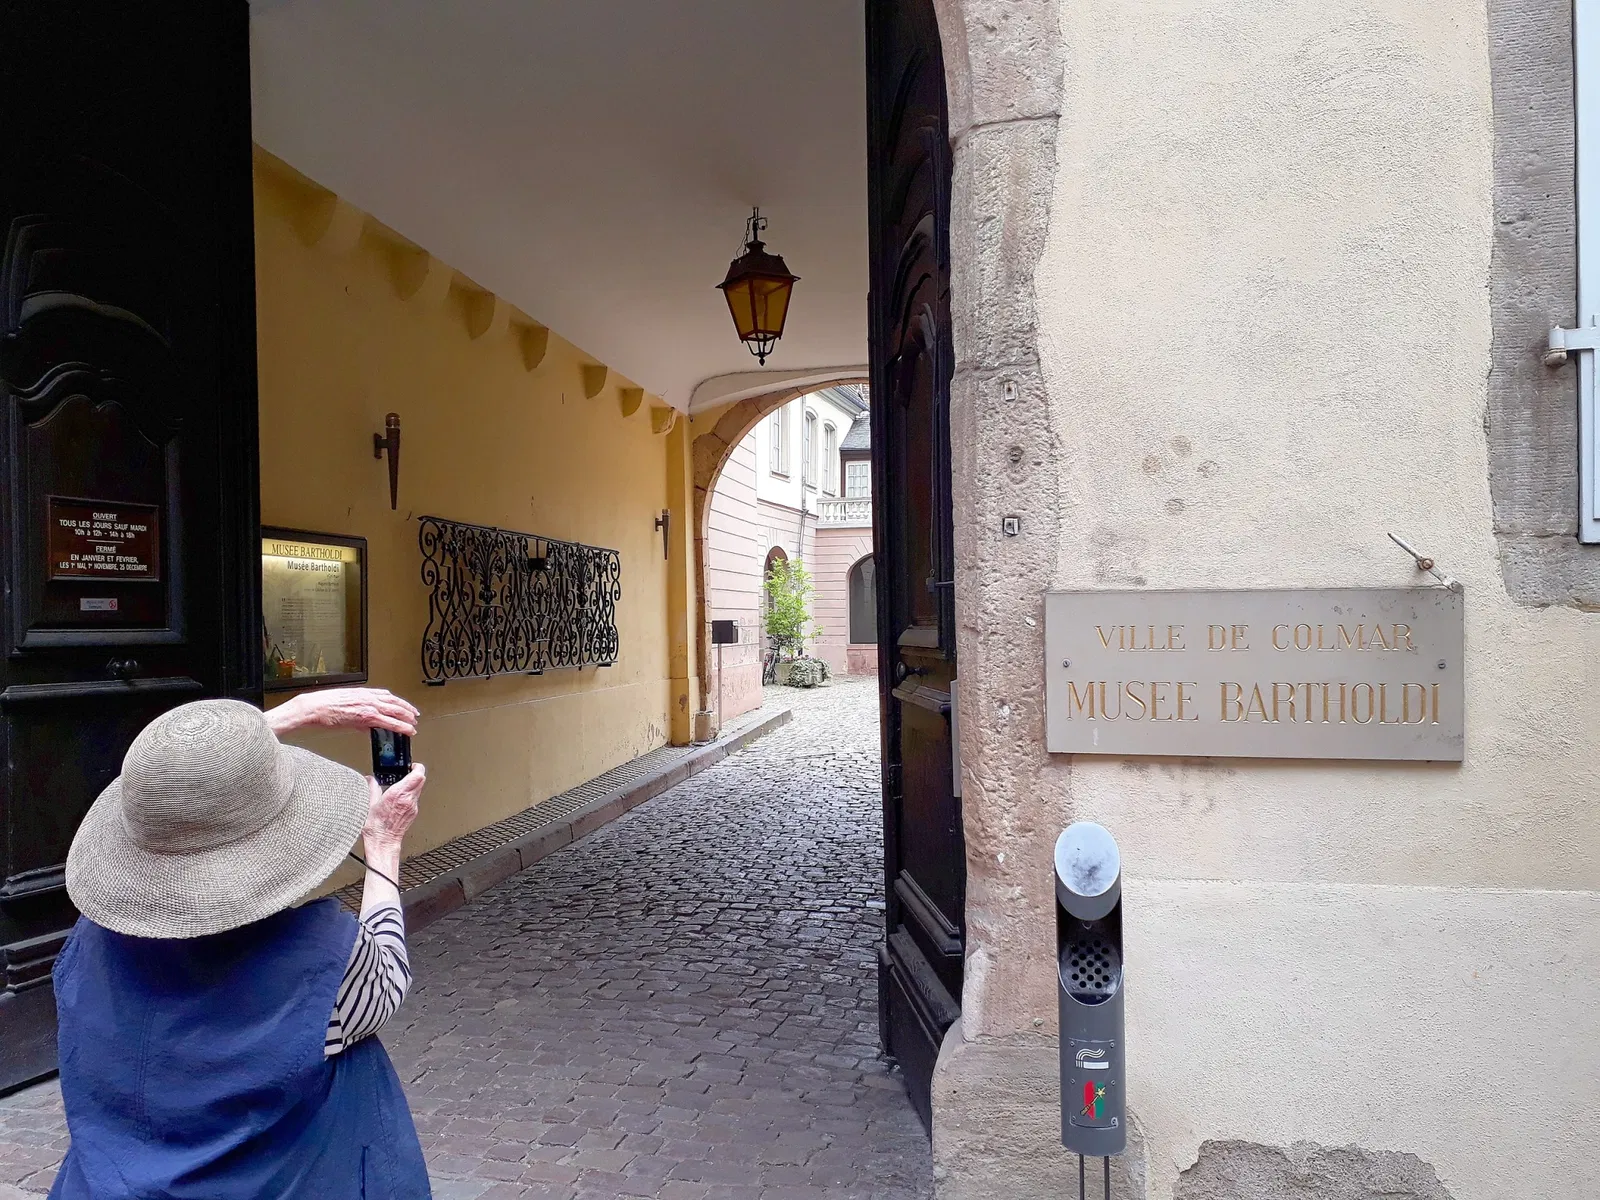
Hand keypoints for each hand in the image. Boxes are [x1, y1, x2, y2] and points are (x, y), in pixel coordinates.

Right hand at [266, 688, 418, 736]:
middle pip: (395, 702)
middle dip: (407, 710)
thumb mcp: (345, 704)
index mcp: (363, 693)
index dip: (399, 701)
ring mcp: (369, 706)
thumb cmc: (323, 706)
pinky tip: (406, 730)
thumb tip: (366, 724)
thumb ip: (358, 712)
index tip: (405, 706)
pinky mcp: (366, 717)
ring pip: (395, 711)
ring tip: (413, 725)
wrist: (314, 708)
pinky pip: (388, 722)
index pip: (387, 695)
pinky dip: (400, 726)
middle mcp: (368, 697)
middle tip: (415, 716)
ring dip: (407, 718)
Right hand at [363, 763, 424, 852]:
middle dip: (415, 774)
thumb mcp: (369, 804)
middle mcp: (408, 800)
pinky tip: (400, 798)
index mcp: (398, 794)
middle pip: (421, 780)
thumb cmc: (375, 827)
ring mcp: (413, 807)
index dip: (416, 767)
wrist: (383, 842)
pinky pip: (415, 799)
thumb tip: (370, 780)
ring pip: (419, 789)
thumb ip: (372, 788)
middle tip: (407, 772)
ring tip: (402, 785)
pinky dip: (410, 795)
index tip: (410, 765)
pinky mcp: (413, 813)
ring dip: (413, 785)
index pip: (417, 774)